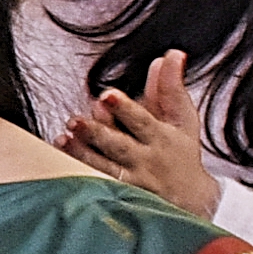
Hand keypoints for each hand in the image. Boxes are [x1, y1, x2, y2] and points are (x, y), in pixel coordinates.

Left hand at [60, 50, 217, 213]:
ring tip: (62, 138)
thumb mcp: (181, 118)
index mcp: (161, 137)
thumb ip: (171, 86)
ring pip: (103, 168)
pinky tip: (61, 162)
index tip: (107, 95)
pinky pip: (97, 186)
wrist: (191, 199)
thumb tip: (171, 54)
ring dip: (81, 153)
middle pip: (118, 146)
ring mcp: (131, 181)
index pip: (142, 121)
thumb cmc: (181, 151)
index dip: (125, 109)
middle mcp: (145, 160)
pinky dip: (79, 175)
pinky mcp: (119, 197)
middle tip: (75, 120)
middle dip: (98, 132)